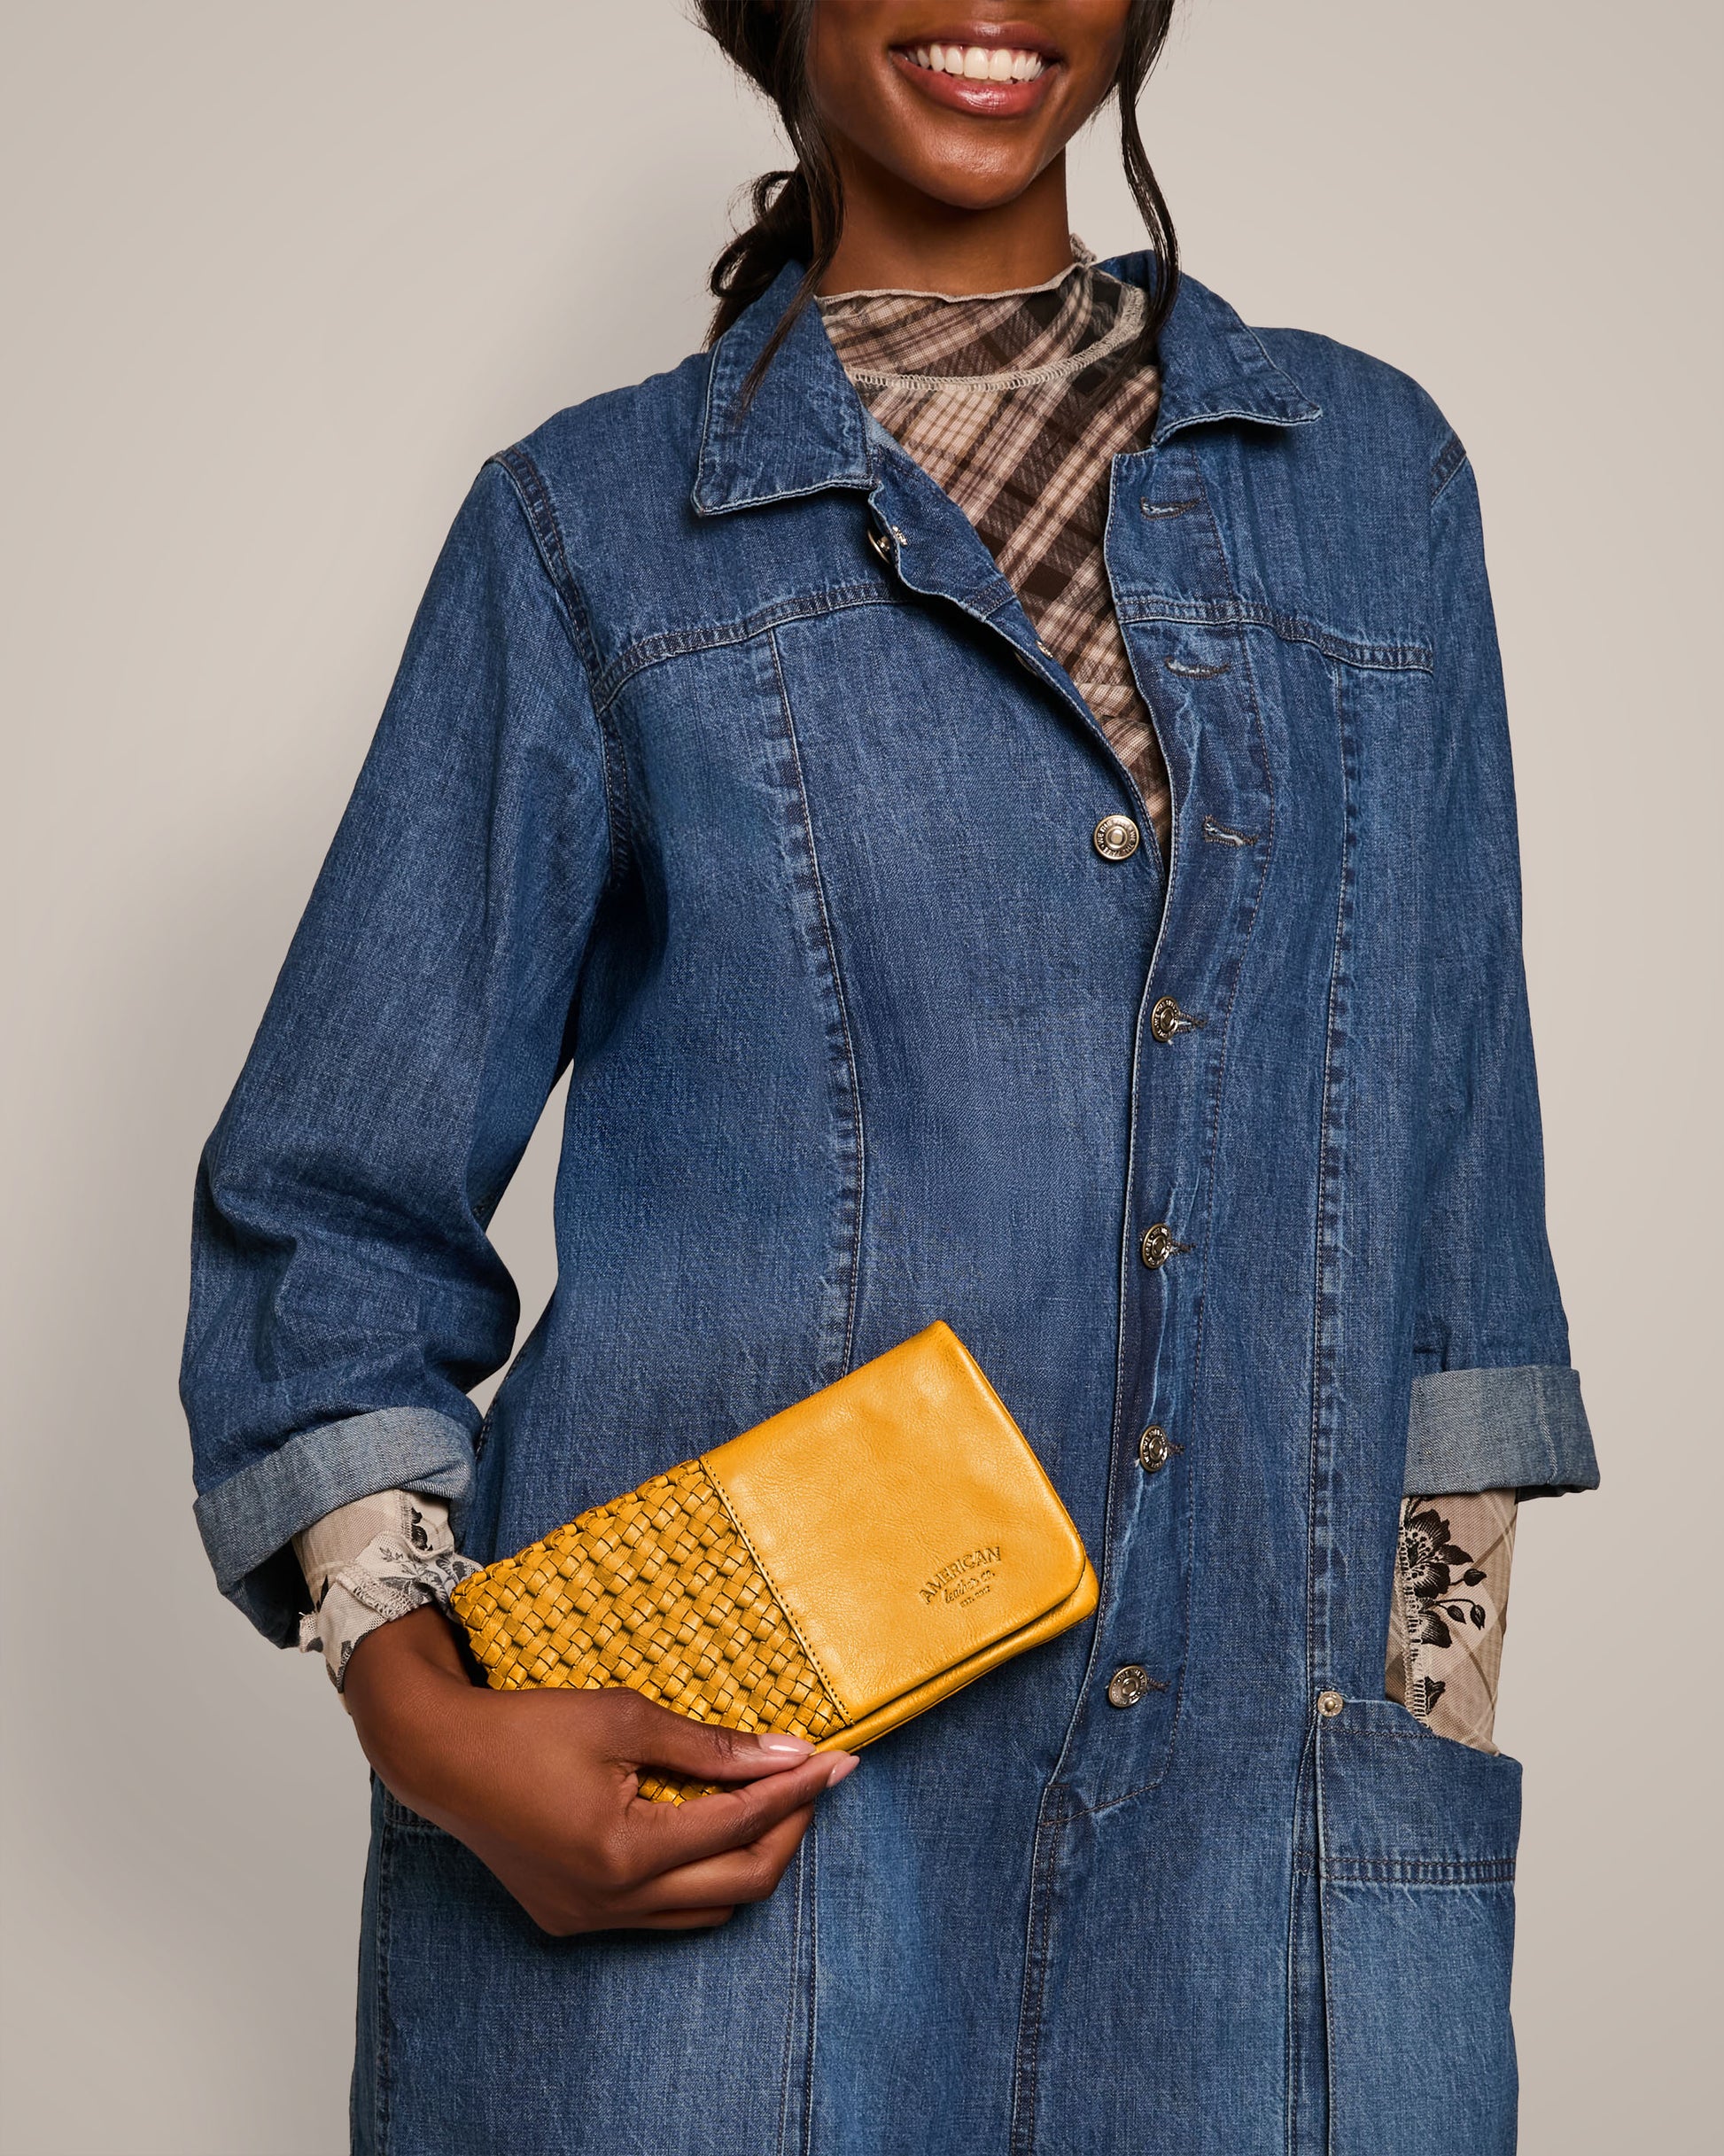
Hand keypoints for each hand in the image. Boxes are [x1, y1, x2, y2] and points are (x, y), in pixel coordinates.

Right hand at [343, 1607, 855, 1934]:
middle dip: (788, 1830)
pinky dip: (698, 1875)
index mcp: (625, 1852)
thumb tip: (785, 1753)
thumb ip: (710, 1745)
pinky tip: (704, 1827)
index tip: (840, 1760)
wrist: (439, 1756)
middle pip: (739, 1882)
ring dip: (746, 1858)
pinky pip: (661, 1912)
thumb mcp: (624, 1716)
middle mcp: (611, 1901)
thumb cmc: (524, 1726)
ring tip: (766, 1800)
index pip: (741, 1826)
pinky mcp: (571, 1917)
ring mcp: (590, 1918)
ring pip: (705, 1907)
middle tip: (813, 1780)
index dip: (797, 1791)